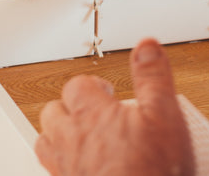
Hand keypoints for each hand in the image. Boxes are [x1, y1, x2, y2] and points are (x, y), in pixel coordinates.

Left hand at [35, 39, 193, 175]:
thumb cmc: (151, 171)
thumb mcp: (164, 115)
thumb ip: (153, 78)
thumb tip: (146, 46)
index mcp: (91, 114)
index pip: (77, 85)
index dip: (90, 84)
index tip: (105, 89)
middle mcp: (71, 138)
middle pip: (53, 111)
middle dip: (68, 106)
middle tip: (87, 110)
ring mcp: (65, 166)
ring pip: (45, 140)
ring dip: (56, 133)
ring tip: (74, 133)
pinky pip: (51, 170)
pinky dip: (58, 163)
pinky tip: (75, 167)